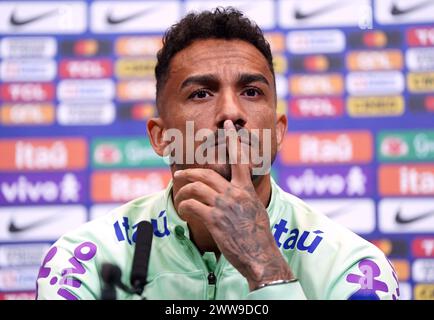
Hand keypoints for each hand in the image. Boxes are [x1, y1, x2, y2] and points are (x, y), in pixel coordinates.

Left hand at [174, 120, 293, 289]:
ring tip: (179, 196)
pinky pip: (191, 205)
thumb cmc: (259, 236)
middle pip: (206, 172)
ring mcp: (223, 206)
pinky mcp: (214, 220)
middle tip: (179, 174)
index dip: (232, 139)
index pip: (240, 158)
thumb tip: (239, 191)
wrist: (260, 256)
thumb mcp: (256, 210)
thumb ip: (245, 197)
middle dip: (189, 172)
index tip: (227, 124)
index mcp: (246, 189)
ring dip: (182, 190)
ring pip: (195, 187)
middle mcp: (235, 194)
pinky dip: (184, 205)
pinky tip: (184, 210)